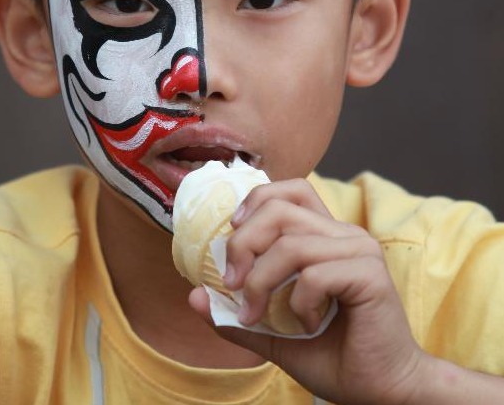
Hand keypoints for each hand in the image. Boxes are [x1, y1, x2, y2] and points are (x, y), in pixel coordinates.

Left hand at [189, 178, 425, 404]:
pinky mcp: (370, 276)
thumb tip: (193, 295)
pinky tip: (307, 324)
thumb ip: (236, 315)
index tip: (232, 232)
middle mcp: (344, 235)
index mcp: (326, 236)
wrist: (381, 392)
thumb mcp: (273, 334)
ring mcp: (360, 251)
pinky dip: (298, 303)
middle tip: (230, 283)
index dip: (257, 199)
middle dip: (244, 243)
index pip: (292, 189)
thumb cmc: (333, 356)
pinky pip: (316, 275)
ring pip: (292, 244)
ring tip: (258, 314)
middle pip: (281, 209)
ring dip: (262, 282)